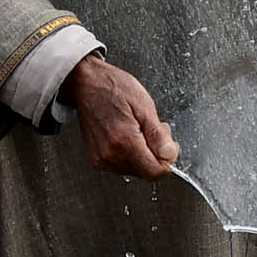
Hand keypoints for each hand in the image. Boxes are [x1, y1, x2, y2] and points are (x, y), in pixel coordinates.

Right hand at [68, 54, 178, 178]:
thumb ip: (158, 135)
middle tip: (151, 130)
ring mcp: (101, 159)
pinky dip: (131, 155)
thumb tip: (169, 155)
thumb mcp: (145, 106)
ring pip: (135, 170)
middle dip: (155, 155)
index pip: (154, 172)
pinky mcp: (97, 160)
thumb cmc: (113, 88)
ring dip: (143, 154)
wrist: (87, 84)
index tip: (168, 146)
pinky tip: (127, 136)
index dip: (167, 161)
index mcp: (124, 141)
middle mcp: (110, 155)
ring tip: (137, 130)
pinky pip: (123, 166)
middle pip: (145, 172)